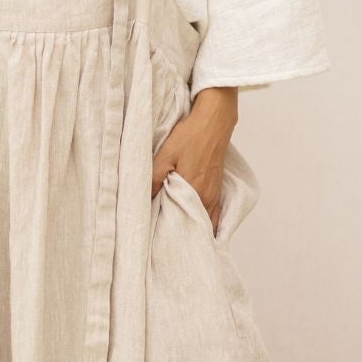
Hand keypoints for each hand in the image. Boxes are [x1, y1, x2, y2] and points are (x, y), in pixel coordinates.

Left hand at [152, 86, 237, 233]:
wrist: (213, 121)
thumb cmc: (189, 136)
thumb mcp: (165, 155)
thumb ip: (153, 179)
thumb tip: (144, 201)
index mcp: (194, 192)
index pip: (182, 224)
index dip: (169, 233)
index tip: (157, 238)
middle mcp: (208, 198)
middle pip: (195, 227)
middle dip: (181, 235)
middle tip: (164, 240)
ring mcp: (215, 195)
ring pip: (205, 222)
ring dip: (192, 228)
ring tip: (176, 234)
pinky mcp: (217, 189)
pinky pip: (213, 214)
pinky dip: (204, 222)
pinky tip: (193, 223)